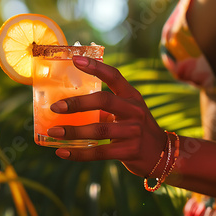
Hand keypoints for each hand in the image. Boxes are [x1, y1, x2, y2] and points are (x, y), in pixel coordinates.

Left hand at [47, 56, 165, 177]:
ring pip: (98, 129)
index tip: (75, 59)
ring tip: (53, 132)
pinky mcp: (129, 151)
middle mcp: (134, 111)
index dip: (95, 66)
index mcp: (132, 96)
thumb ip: (106, 106)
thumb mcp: (128, 112)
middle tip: (56, 107)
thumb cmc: (135, 129)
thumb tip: (67, 104)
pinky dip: (78, 153)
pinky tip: (62, 152)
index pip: (114, 76)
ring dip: (73, 131)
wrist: (163, 155)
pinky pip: (99, 152)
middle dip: (77, 103)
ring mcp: (133, 131)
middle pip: (104, 101)